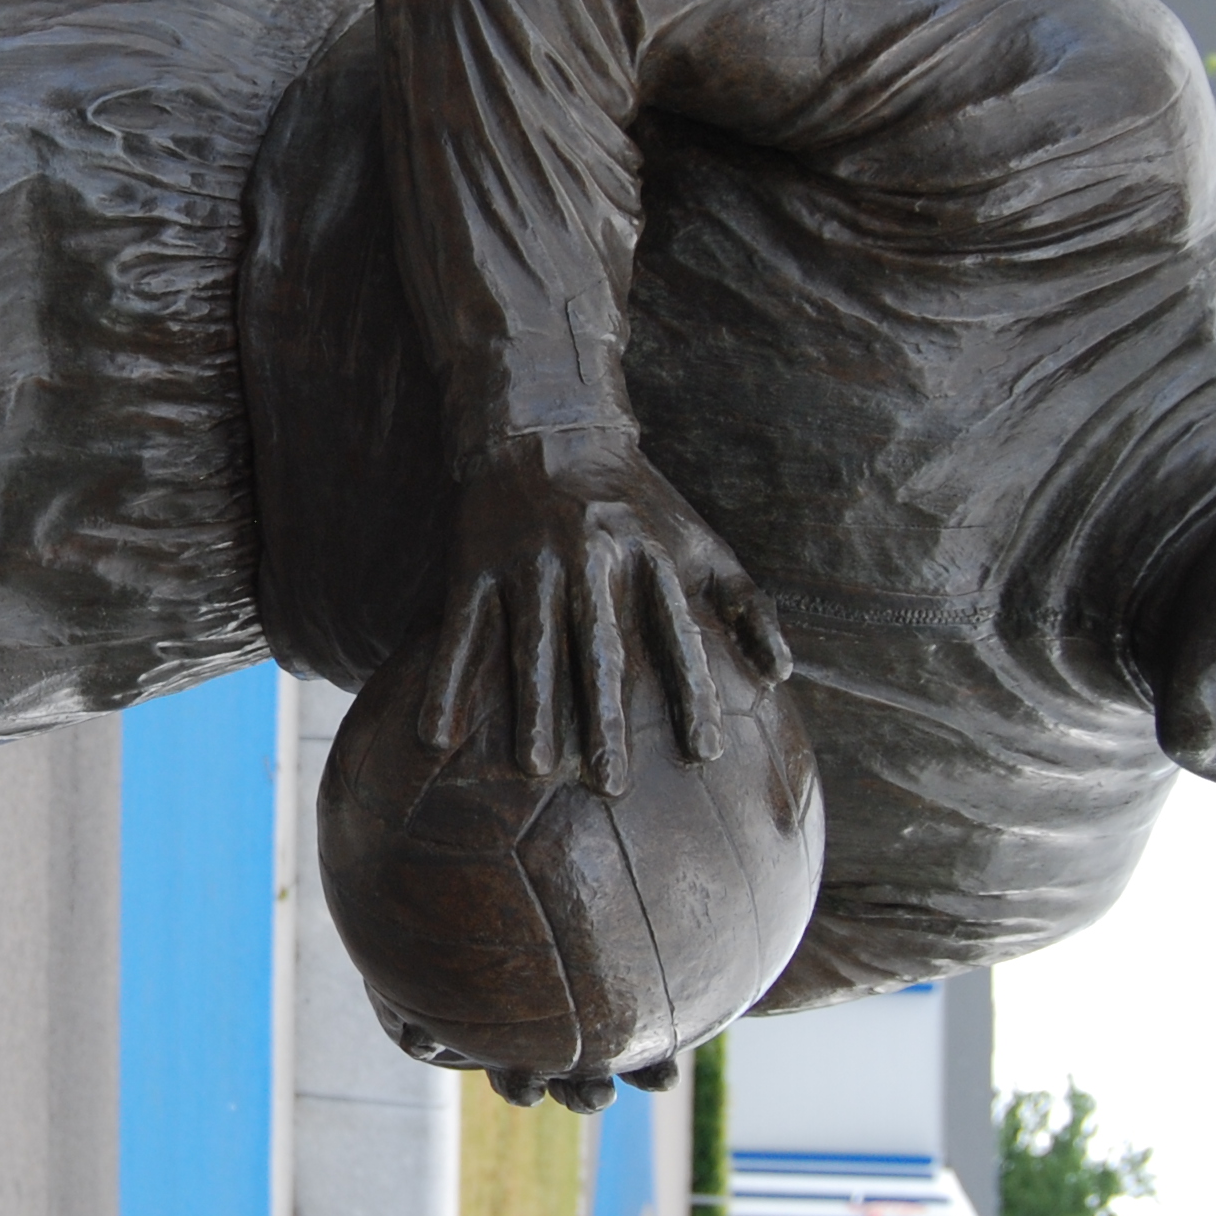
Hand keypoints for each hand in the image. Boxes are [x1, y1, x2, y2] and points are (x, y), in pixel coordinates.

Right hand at [424, 430, 790, 795]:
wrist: (546, 430)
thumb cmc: (637, 505)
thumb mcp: (700, 542)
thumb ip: (746, 605)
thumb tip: (781, 675)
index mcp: (650, 558)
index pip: (676, 637)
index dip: (692, 694)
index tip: (704, 753)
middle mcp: (590, 560)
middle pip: (599, 650)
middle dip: (604, 718)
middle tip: (610, 784)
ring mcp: (529, 563)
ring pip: (530, 646)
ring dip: (531, 706)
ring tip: (535, 766)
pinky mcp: (475, 565)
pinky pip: (460, 633)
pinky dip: (446, 683)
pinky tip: (435, 736)